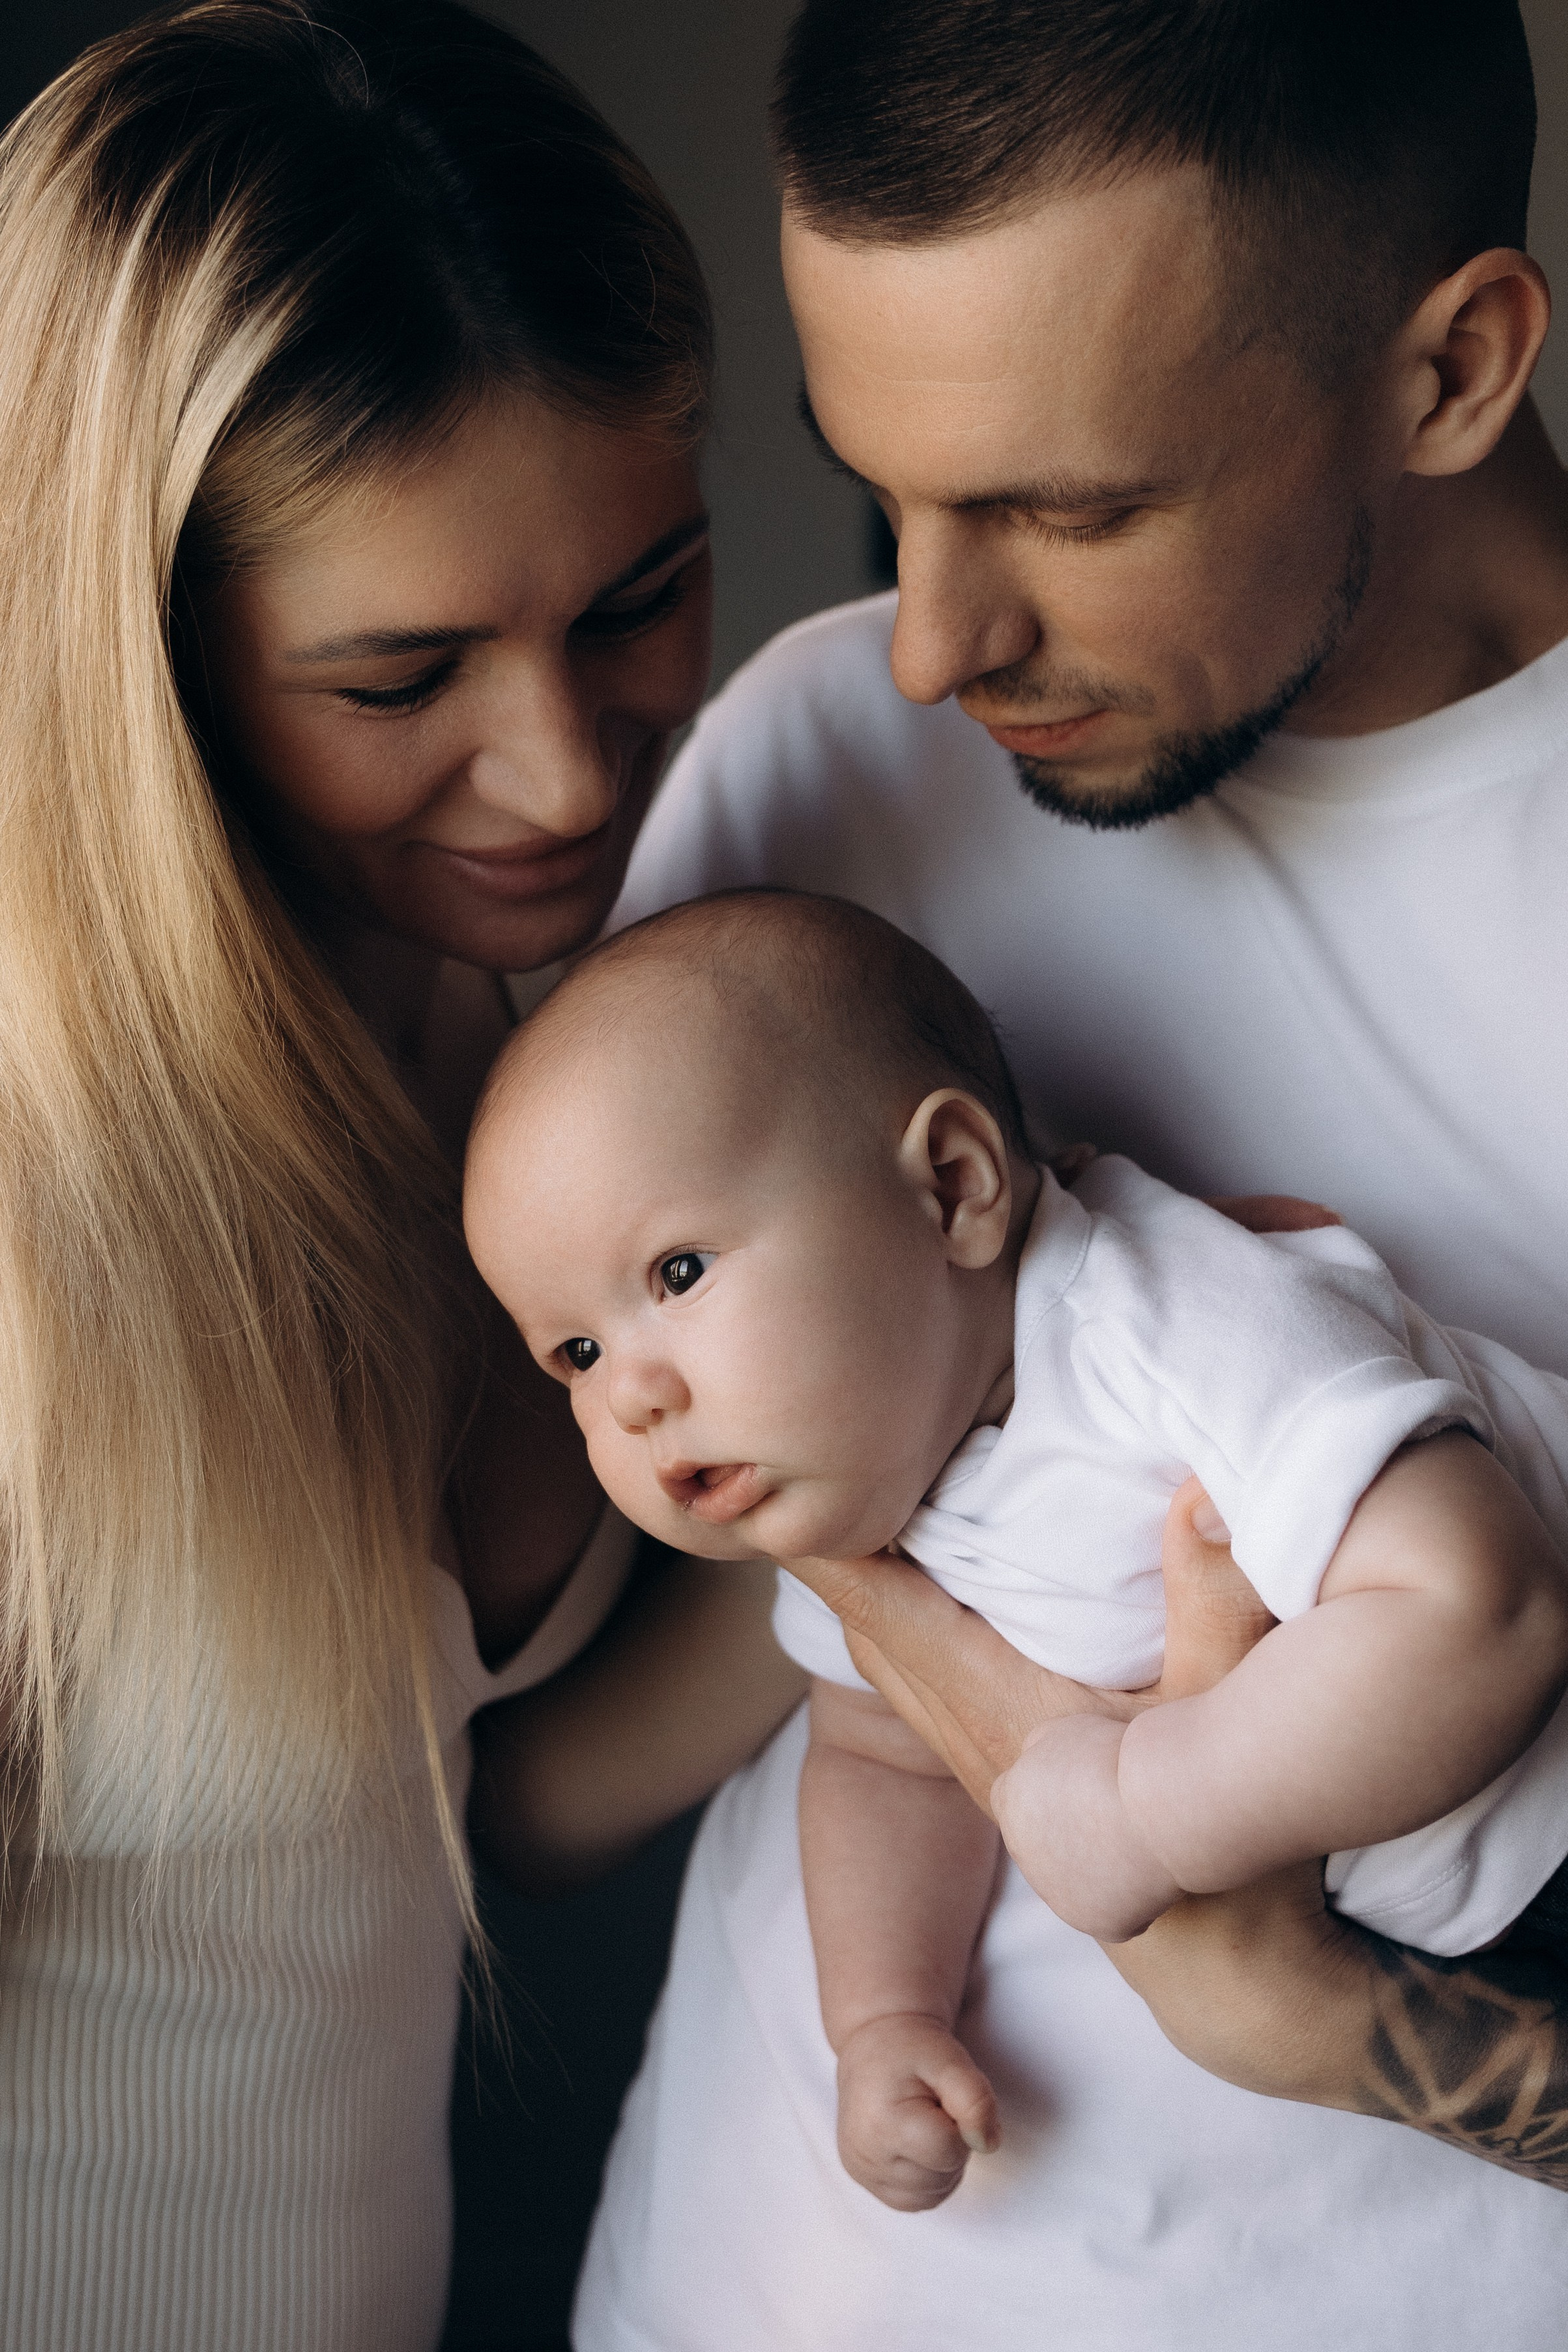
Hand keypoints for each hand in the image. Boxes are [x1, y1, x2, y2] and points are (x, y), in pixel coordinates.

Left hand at [782, 1478, 1276, 1813]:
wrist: (1212, 1954)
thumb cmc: (1219, 1835)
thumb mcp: (1226, 1704)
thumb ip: (1214, 1596)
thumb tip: (1205, 1491)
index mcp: (993, 1700)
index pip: (878, 1605)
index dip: (826, 1545)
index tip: (778, 1487)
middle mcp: (965, 1727)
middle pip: (865, 1624)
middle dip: (835, 1549)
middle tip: (809, 1473)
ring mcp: (977, 1757)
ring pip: (886, 1655)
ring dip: (868, 1585)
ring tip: (859, 1516)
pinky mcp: (1001, 1770)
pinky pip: (919, 1677)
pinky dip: (903, 1621)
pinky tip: (929, 1589)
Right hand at [833, 2011, 999, 2210]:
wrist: (874, 2041)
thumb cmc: (913, 2049)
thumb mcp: (951, 2059)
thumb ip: (976, 2099)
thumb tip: (987, 2145)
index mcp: (881, 2122)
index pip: (949, 2151)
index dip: (961, 2124)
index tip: (943, 2096)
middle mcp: (864, 2154)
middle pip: (942, 2176)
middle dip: (951, 2144)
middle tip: (933, 2106)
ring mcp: (861, 2170)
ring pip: (932, 2195)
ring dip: (942, 2164)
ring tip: (924, 2122)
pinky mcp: (862, 2178)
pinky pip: (914, 2200)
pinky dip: (927, 2177)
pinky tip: (917, 2143)